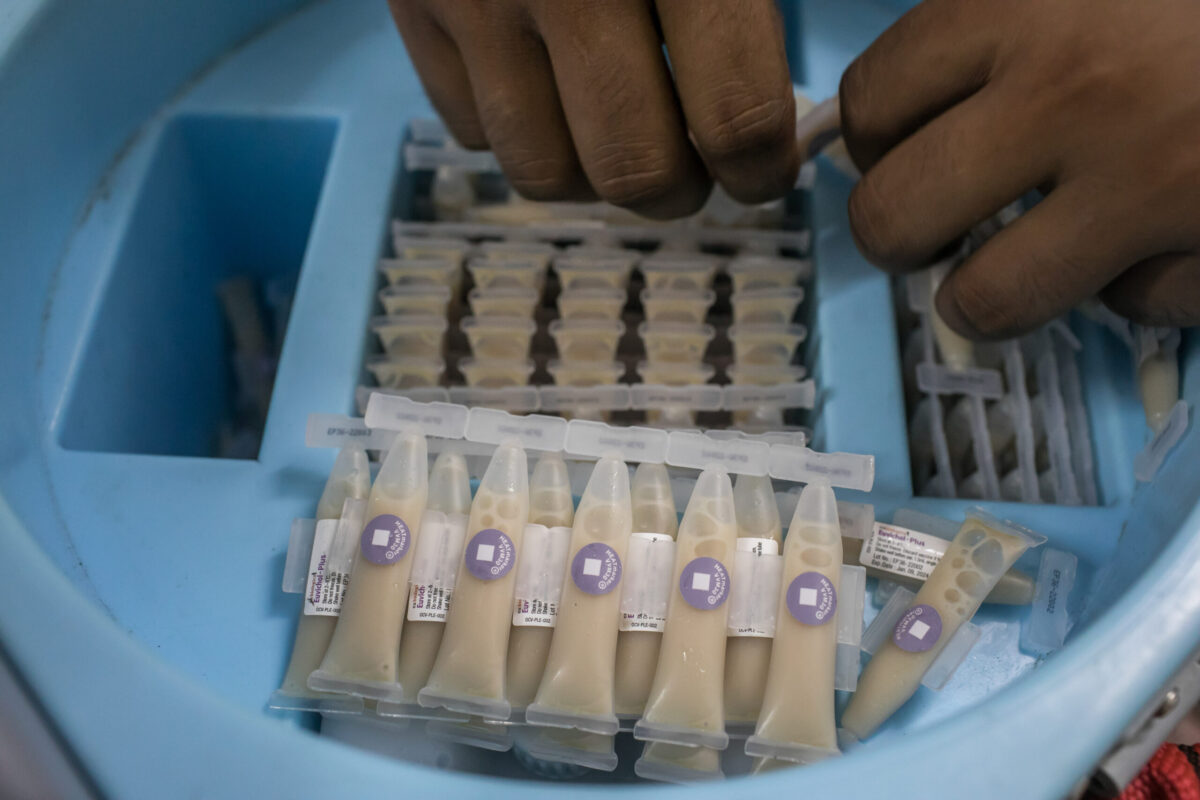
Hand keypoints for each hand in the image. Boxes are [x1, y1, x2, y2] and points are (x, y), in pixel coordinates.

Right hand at [388, 0, 798, 218]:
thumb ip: (748, 11)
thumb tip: (774, 122)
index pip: (733, 117)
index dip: (762, 168)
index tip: (766, 170)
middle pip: (632, 171)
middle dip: (680, 189)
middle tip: (696, 162)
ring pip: (543, 173)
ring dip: (596, 174)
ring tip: (620, 127)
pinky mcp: (409, 5)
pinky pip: (471, 134)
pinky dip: (520, 132)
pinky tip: (546, 84)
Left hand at [839, 0, 1199, 335]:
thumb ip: (1001, 22)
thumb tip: (921, 87)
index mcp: (1027, 4)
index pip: (871, 103)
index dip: (873, 139)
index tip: (897, 148)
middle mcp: (1072, 95)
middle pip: (893, 217)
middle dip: (899, 236)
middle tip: (938, 225)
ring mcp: (1149, 179)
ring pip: (986, 300)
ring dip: (986, 294)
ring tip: (1017, 265)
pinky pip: (1128, 304)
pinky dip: (1132, 281)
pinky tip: (1154, 239)